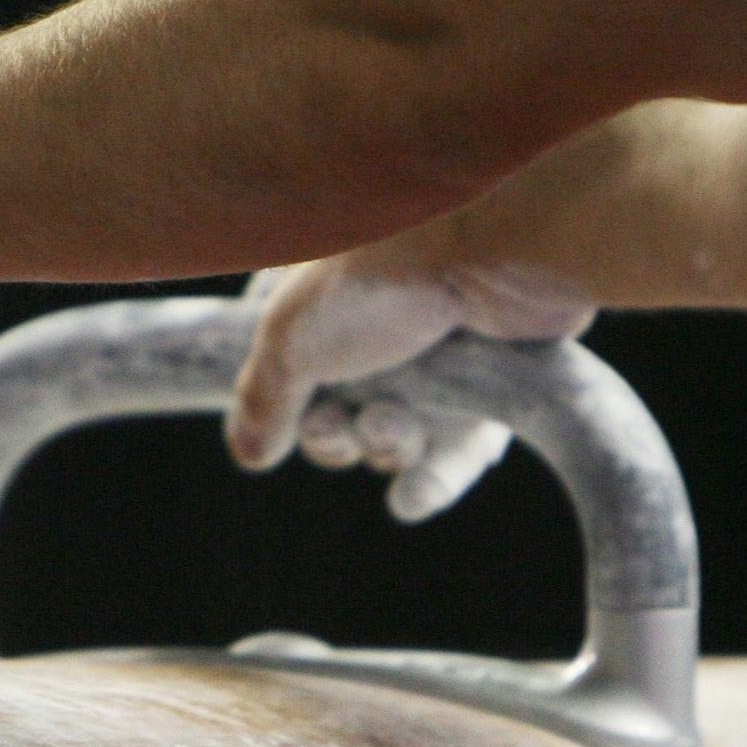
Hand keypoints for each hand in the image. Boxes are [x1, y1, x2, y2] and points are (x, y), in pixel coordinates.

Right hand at [223, 232, 594, 522]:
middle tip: (338, 427)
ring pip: (399, 430)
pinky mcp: (490, 379)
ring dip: (385, 447)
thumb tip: (250, 453)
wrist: (496, 245)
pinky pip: (460, 444)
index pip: (281, 355)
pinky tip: (410, 501)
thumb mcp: (292, 339)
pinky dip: (434, 477)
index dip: (276, 394)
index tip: (278, 412)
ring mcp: (435, 348)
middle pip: (338, 406)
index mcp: (318, 288)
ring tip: (392, 431)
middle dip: (332, 435)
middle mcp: (377, 316)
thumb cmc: (378, 275)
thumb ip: (262, 400)